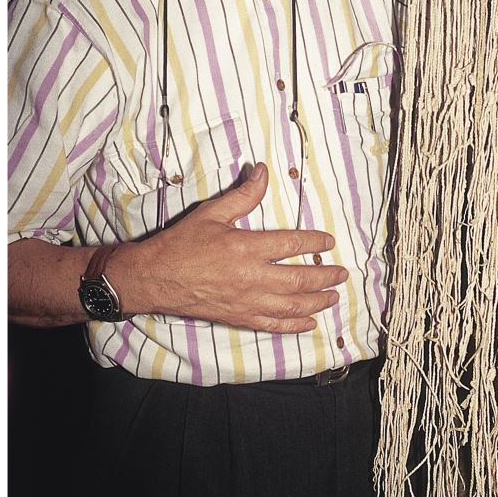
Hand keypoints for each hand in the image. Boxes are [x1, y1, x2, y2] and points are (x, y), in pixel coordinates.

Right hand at [119, 163, 347, 333]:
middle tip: (342, 273)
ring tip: (333, 296)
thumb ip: (243, 195)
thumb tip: (263, 171)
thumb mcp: (212, 213)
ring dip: (317, 301)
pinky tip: (309, 322)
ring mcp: (247, 301)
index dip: (315, 242)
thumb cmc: (182, 244)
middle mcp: (252, 277)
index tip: (328, 242)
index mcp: (247, 247)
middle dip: (326, 276)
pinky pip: (274, 325)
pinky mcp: (239, 317)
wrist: (155, 278)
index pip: (292, 244)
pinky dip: (295, 325)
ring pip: (292, 305)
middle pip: (300, 279)